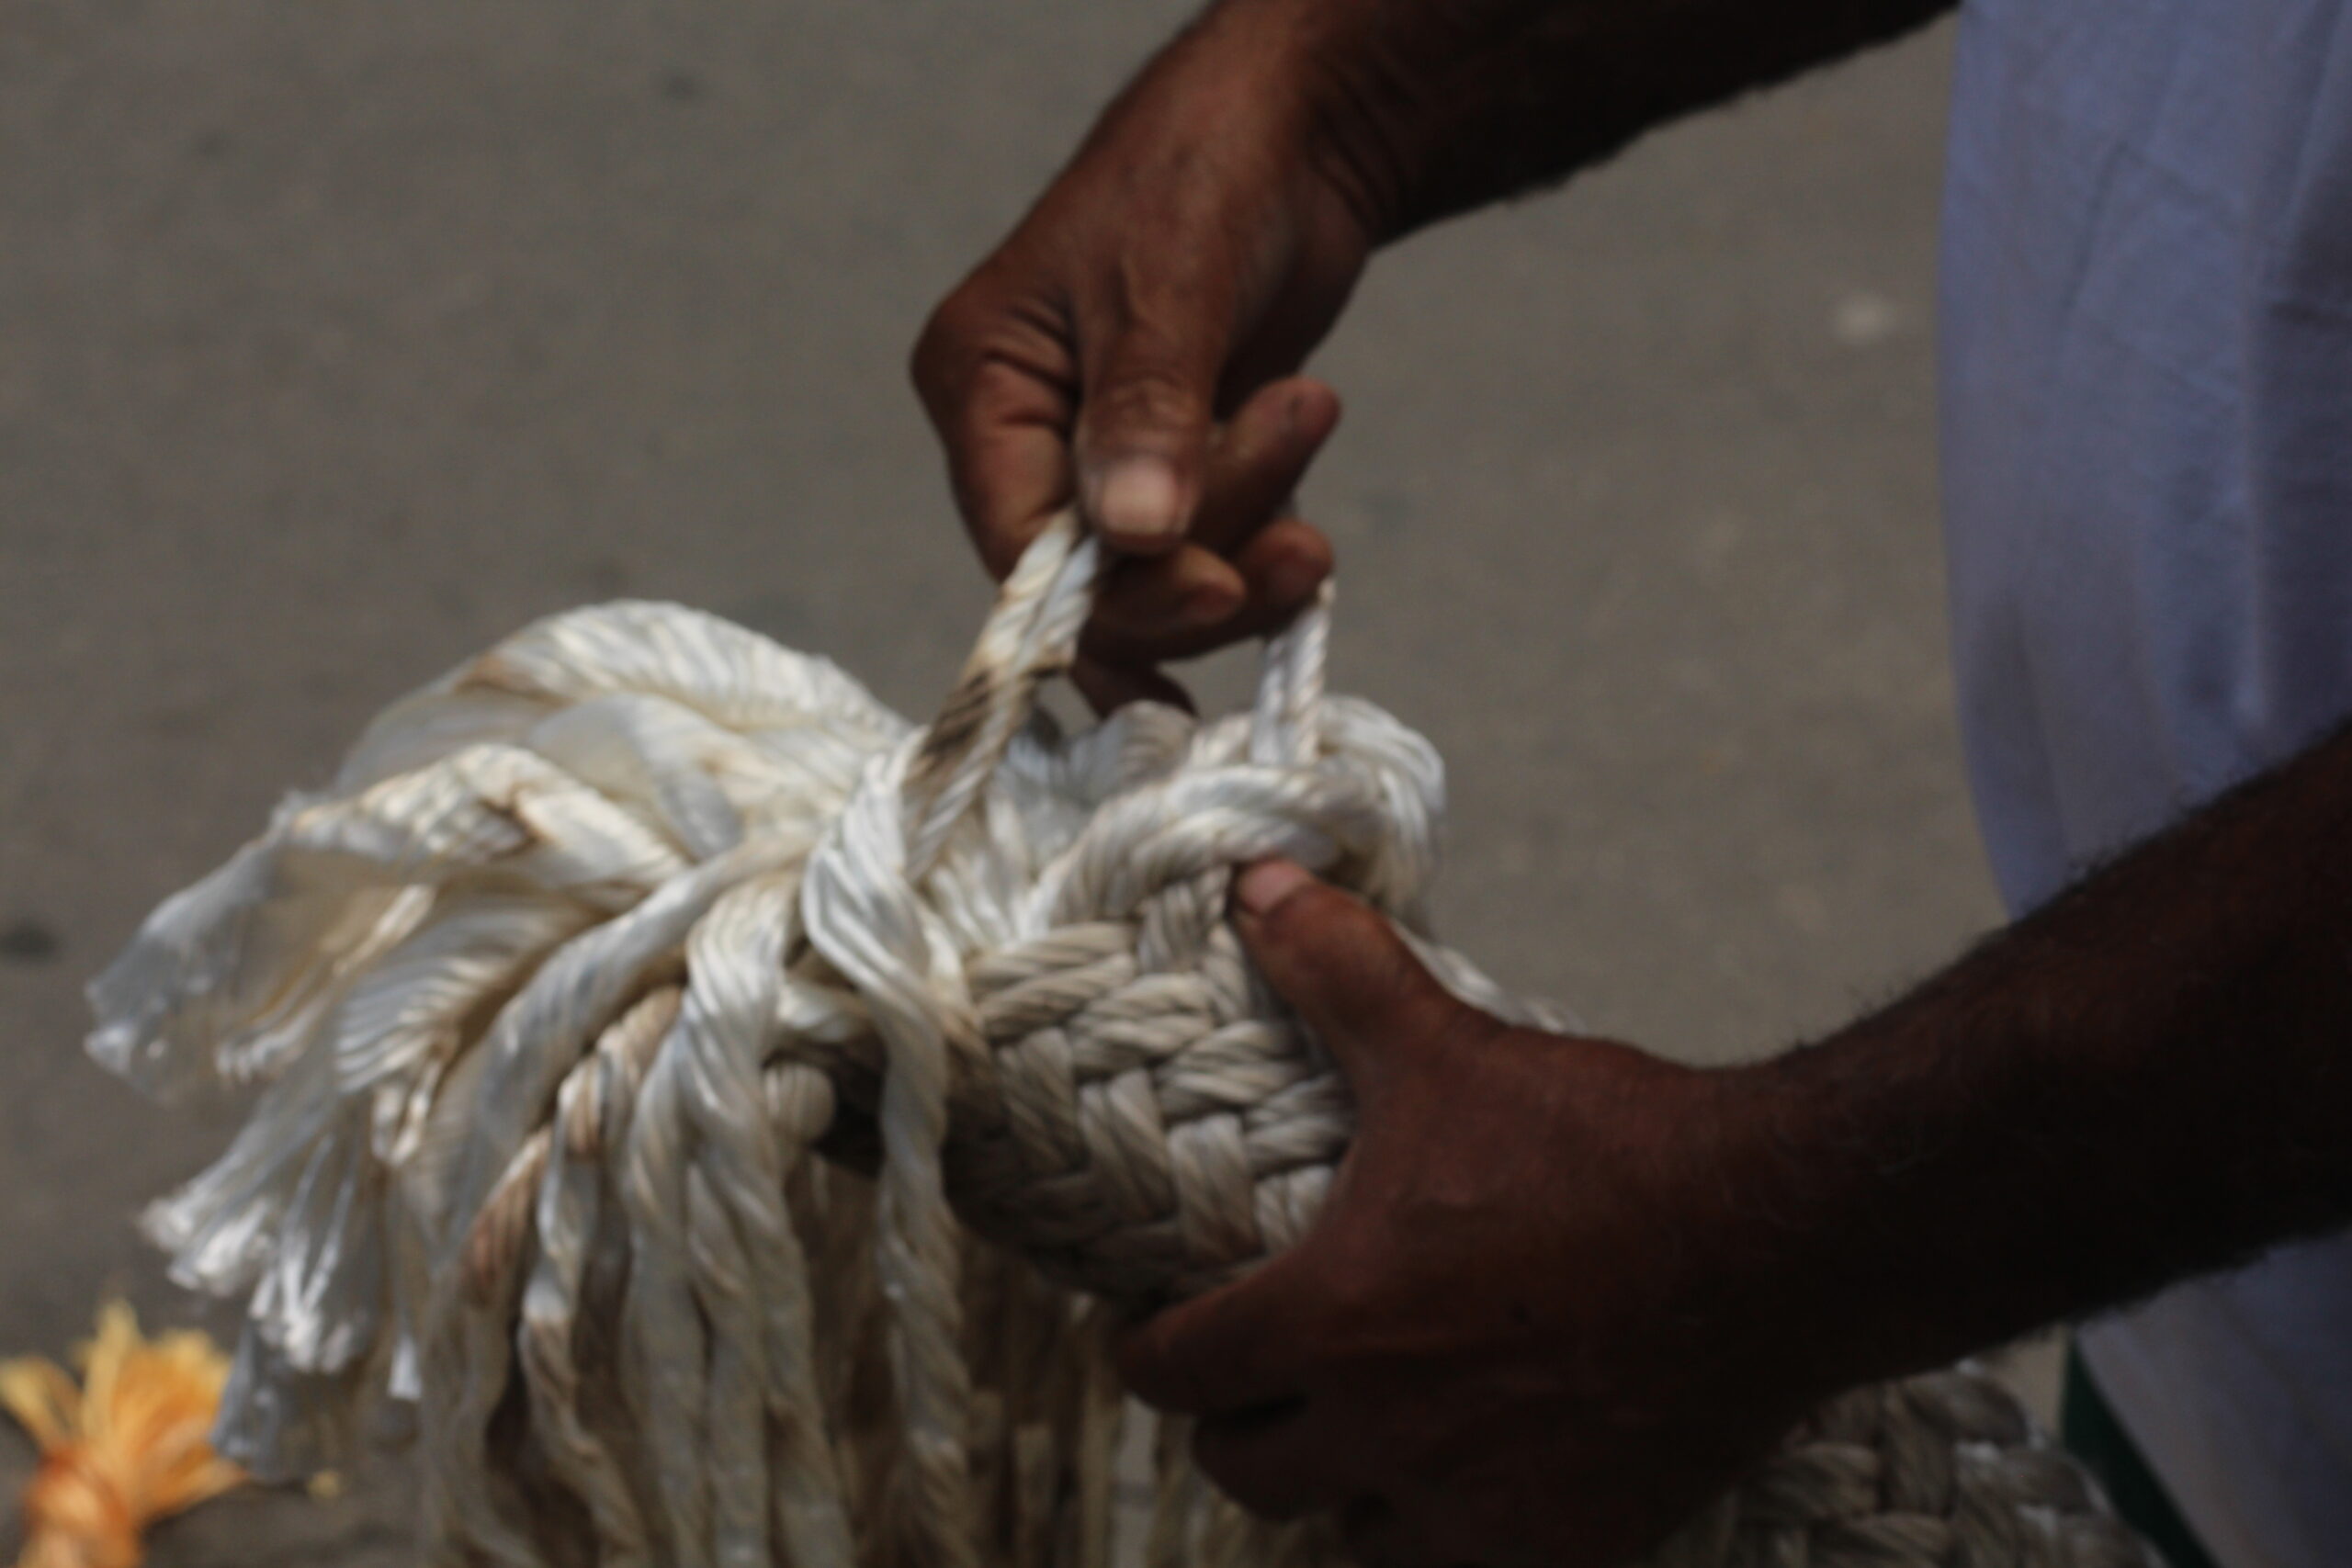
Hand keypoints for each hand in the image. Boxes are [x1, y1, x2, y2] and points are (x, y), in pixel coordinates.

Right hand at [912, 3, 1383, 708]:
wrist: (1292, 136)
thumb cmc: (1202, 172)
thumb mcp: (1168, 283)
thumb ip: (1146, 411)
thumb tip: (1133, 534)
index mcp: (982, 387)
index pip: (1019, 547)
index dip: (1116, 590)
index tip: (1220, 585)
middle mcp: (1026, 440)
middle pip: (1097, 588)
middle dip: (1205, 564)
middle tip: (1302, 535)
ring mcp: (1101, 465)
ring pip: (1160, 585)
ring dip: (1250, 550)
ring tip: (1314, 421)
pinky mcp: (1175, 476)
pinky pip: (1207, 560)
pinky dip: (1262, 552)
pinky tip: (1305, 519)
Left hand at [1117, 861, 1819, 1566]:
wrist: (1777, 1237)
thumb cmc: (1602, 1146)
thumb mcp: (1447, 1047)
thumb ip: (1338, 969)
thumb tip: (1253, 880)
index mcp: (1333, 1321)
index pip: (1175, 1374)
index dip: (1147, 1350)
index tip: (1153, 1331)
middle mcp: (1385, 1436)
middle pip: (1245, 1471)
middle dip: (1235, 1424)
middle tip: (1256, 1378)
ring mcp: (1476, 1510)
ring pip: (1345, 1536)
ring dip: (1337, 1490)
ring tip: (1358, 1434)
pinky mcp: (1566, 1549)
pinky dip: (1445, 1533)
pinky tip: (1469, 1480)